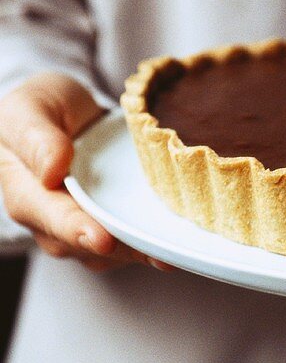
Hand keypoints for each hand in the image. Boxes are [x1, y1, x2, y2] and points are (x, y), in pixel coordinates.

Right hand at [0, 72, 165, 270]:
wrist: (64, 112)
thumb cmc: (41, 108)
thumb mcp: (30, 110)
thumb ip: (37, 139)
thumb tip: (53, 170)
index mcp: (27, 194)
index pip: (54, 218)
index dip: (79, 231)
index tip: (103, 240)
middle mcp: (53, 221)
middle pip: (90, 244)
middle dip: (125, 250)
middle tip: (160, 254)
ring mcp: (84, 226)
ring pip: (116, 250)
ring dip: (146, 251)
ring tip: (178, 250)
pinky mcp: (112, 224)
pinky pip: (132, 240)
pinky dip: (154, 240)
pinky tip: (181, 238)